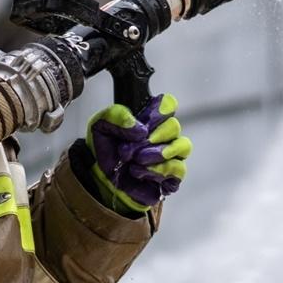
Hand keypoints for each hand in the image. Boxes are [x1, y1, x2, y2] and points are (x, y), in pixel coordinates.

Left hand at [85, 94, 191, 212]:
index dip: (159, 110)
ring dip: (158, 153)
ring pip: (182, 146)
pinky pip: (179, 169)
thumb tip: (140, 129)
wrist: (100, 178)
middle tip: (130, 148)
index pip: (168, 104)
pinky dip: (158, 170)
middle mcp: (164, 135)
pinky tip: (139, 172)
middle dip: (152, 137)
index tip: (144, 121)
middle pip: (174, 126)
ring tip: (137, 159)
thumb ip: (117, 116)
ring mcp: (171, 156)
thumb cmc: (105, 150)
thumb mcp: (100, 125)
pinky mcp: (172, 176)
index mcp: (149, 117)